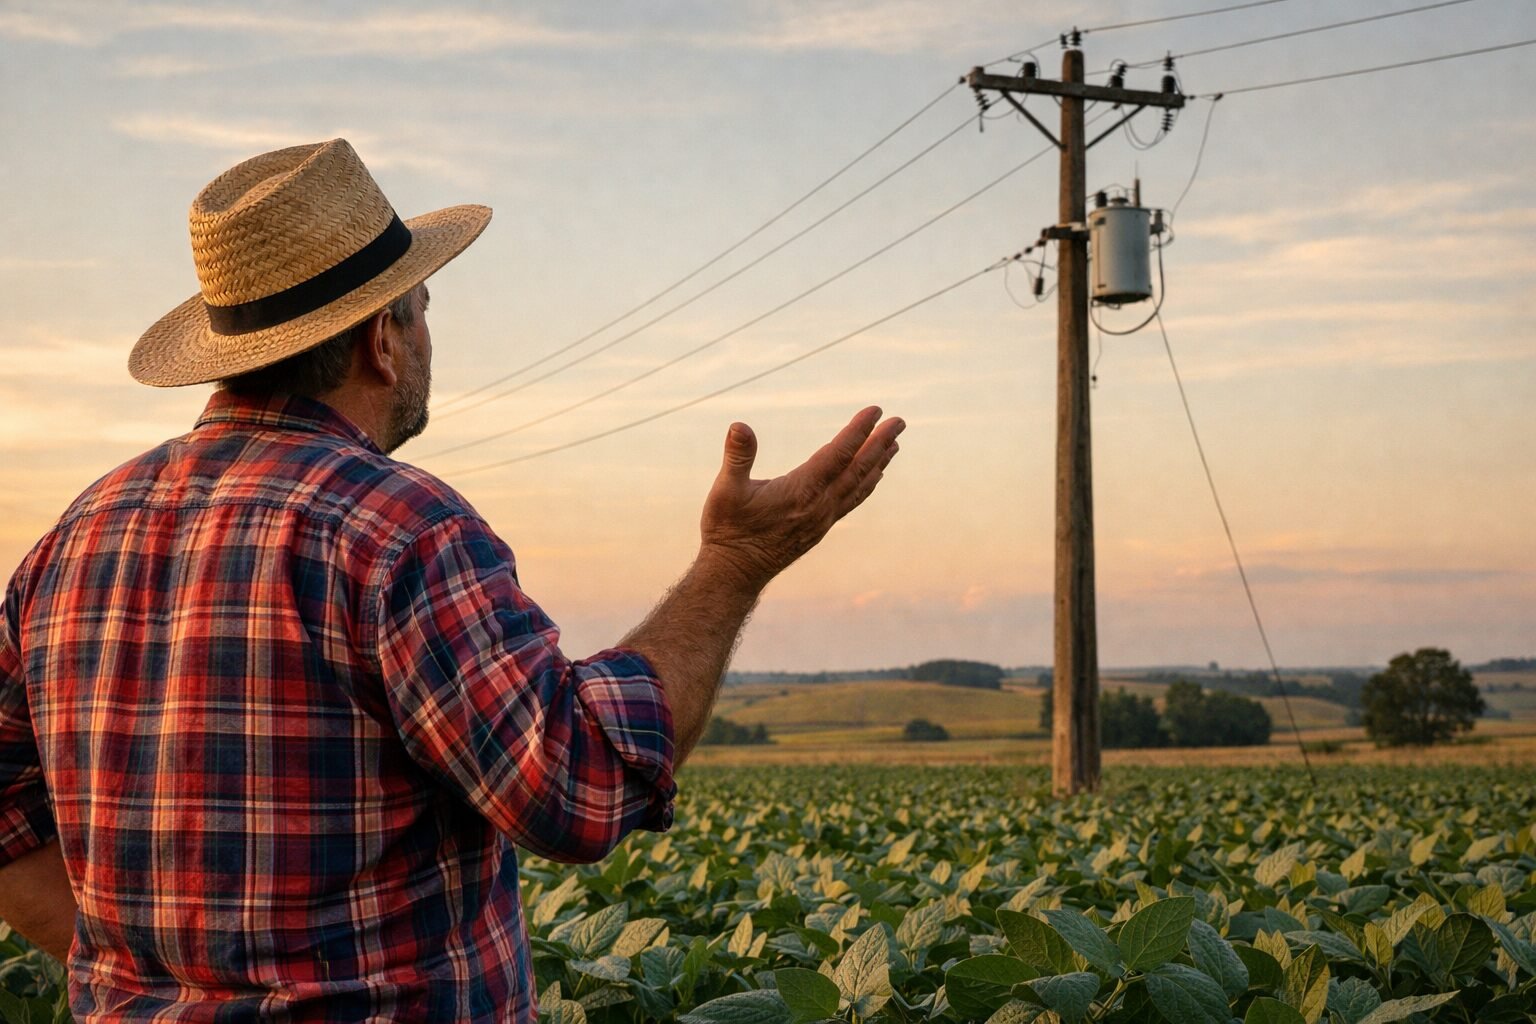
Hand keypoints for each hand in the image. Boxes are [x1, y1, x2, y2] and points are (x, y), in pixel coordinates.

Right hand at [699, 406, 904, 590]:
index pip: (837, 455)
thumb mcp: (725, 490)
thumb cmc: (727, 530)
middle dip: (880, 443)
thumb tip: (738, 426)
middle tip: (900, 421)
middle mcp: (820, 505)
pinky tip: (875, 476)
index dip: (857, 431)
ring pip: (859, 486)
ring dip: (879, 463)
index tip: (875, 410)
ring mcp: (823, 518)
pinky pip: (852, 500)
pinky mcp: (821, 527)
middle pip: (858, 468)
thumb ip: (737, 457)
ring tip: (895, 445)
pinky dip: (867, 484)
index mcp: (802, 492)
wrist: (735, 573)